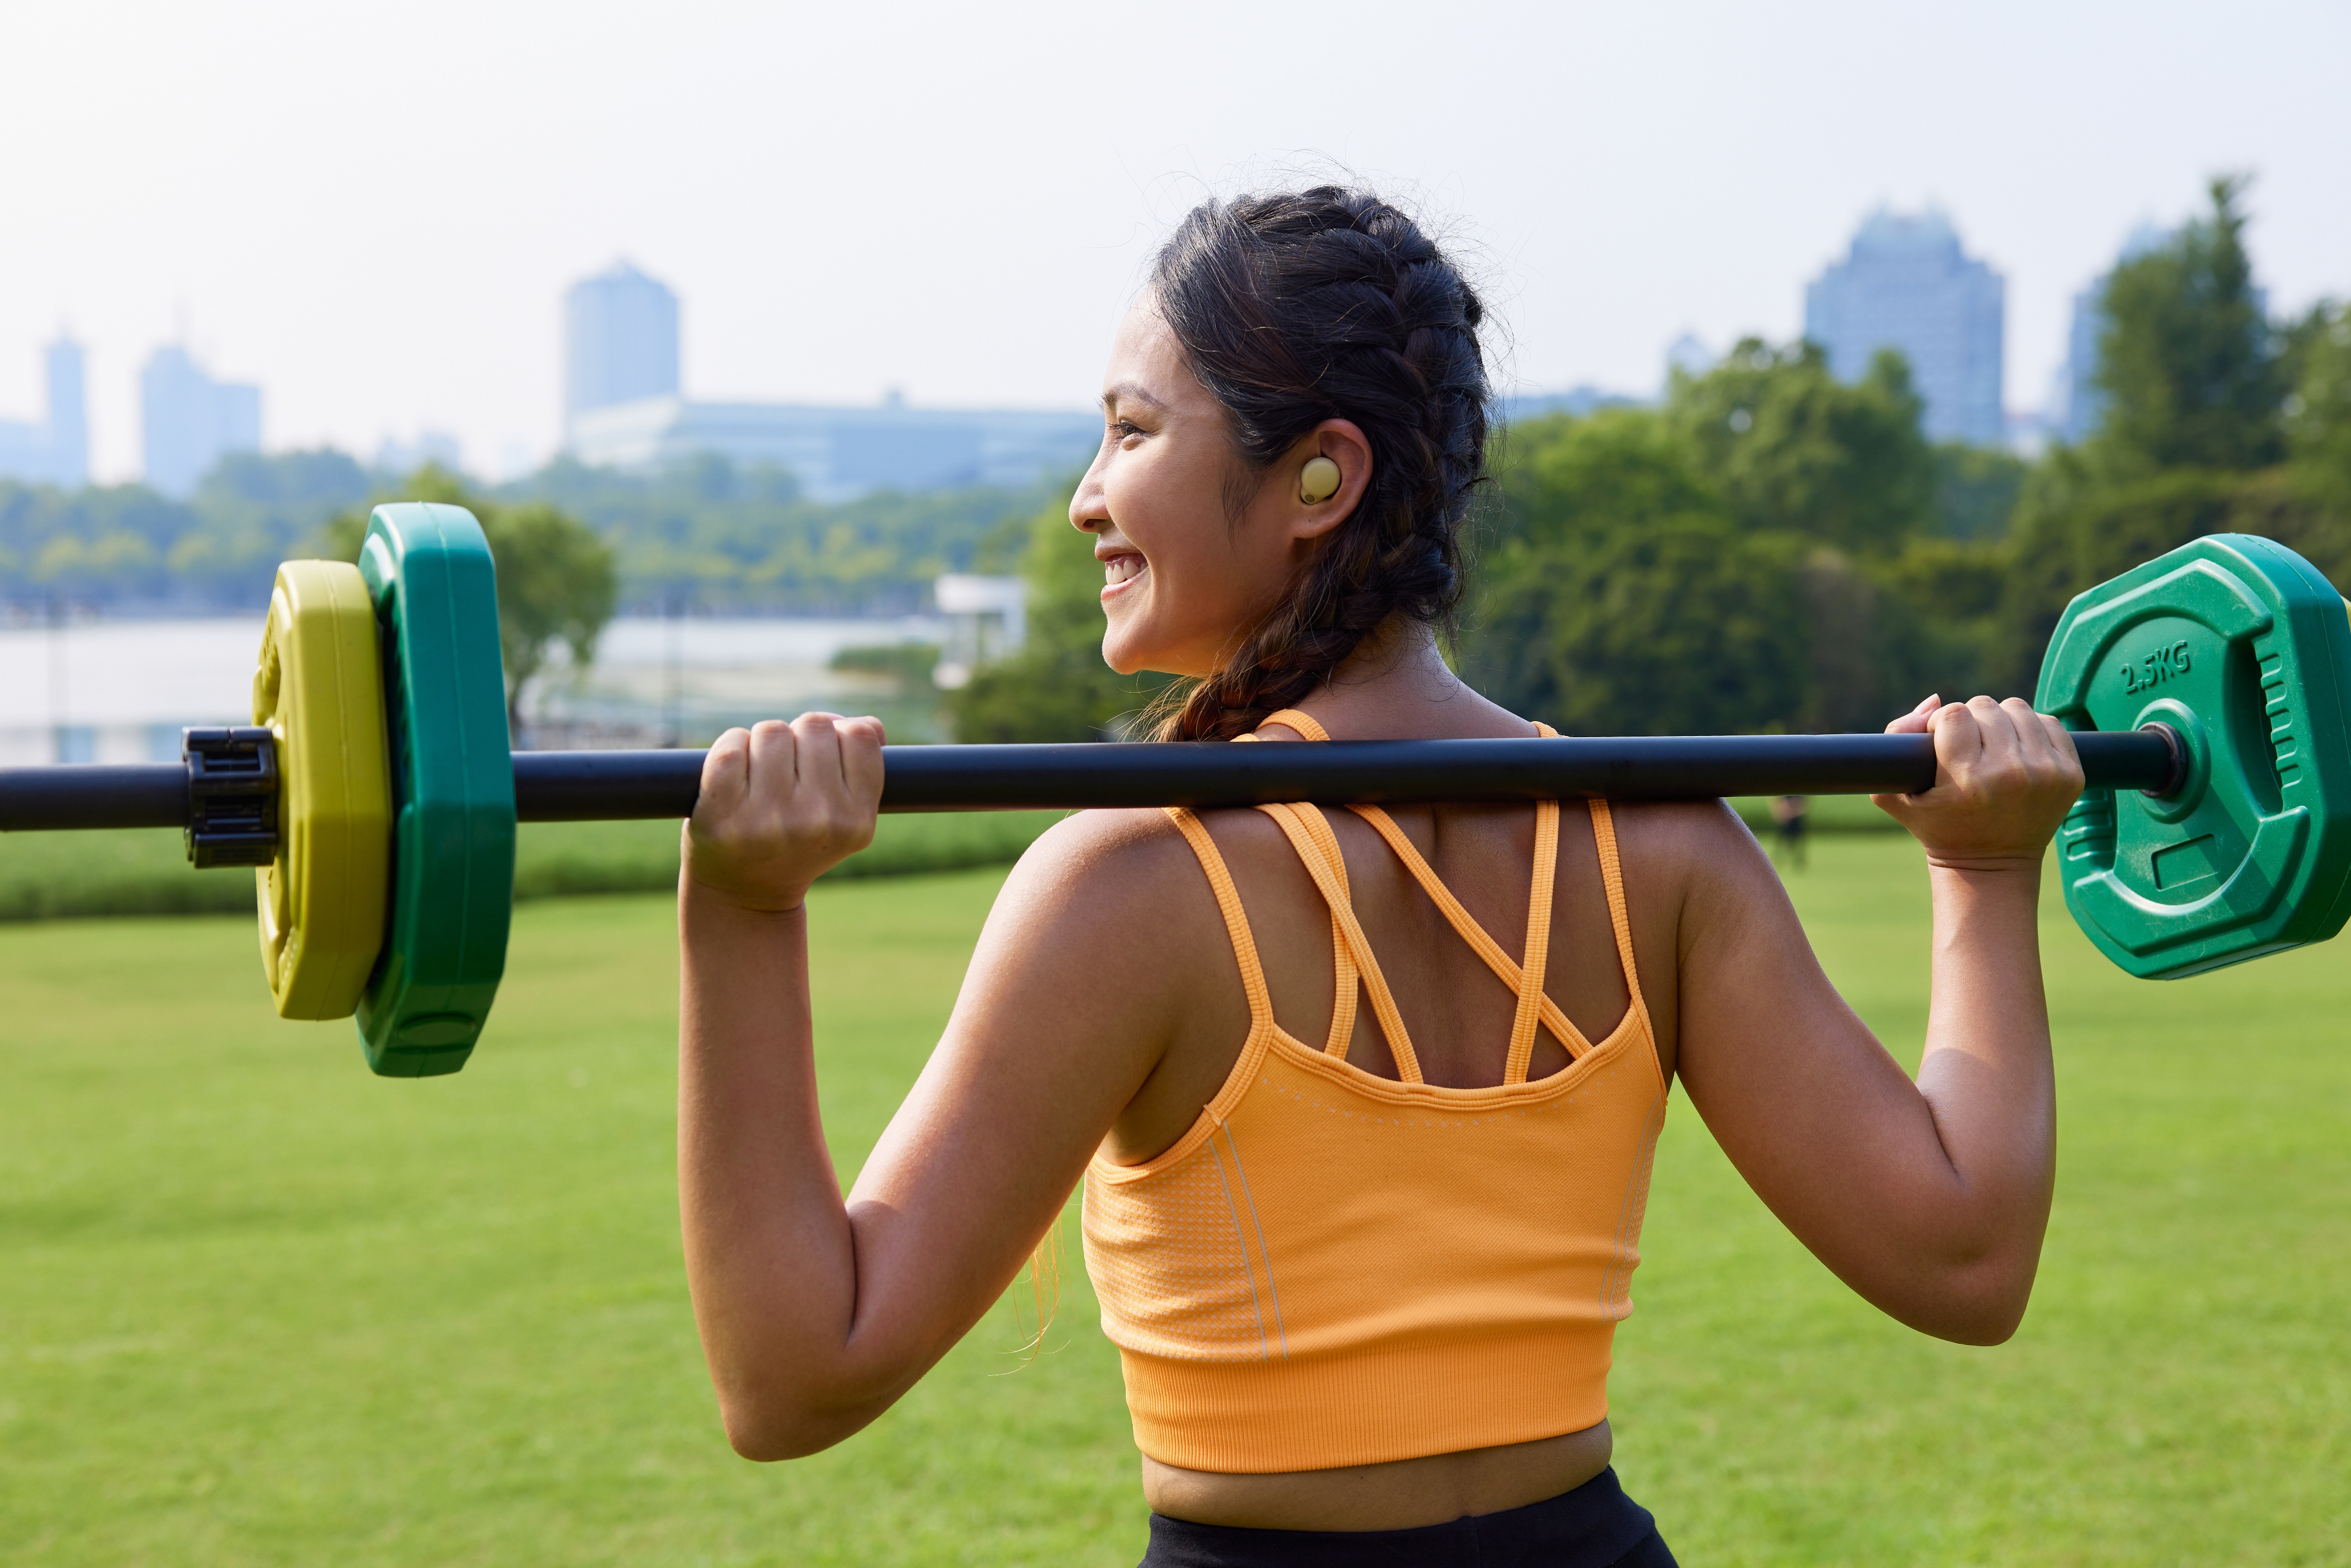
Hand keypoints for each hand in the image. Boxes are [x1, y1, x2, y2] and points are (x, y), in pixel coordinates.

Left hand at [684, 713, 884, 912]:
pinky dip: (732, 746)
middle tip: (788, 771)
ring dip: (764, 743)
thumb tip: (867, 725)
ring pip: (772, 731)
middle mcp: (817, 821)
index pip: (860, 736)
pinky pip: (732, 744)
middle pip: (814, 726)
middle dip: (799, 738)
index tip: (823, 760)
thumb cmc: (795, 840)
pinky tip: (735, 772)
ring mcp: (769, 818)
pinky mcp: (723, 813)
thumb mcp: (843, 814)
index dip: (839, 736)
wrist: (743, 893)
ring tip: (761, 775)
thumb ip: (861, 765)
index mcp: (856, 822)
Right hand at [1871, 695, 2083, 870]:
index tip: (1941, 740)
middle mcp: (2011, 774)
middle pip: (1986, 706)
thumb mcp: (1895, 794)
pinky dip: (2032, 730)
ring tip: (1994, 745)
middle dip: (1972, 721)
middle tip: (1968, 746)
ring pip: (2018, 708)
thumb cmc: (1938, 827)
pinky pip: (2050, 722)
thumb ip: (1895, 739)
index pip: (1954, 713)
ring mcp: (2046, 773)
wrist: (1990, 866)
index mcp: (1968, 780)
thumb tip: (1934, 701)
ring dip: (2002, 721)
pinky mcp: (2071, 774)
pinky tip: (2019, 750)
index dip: (1942, 722)